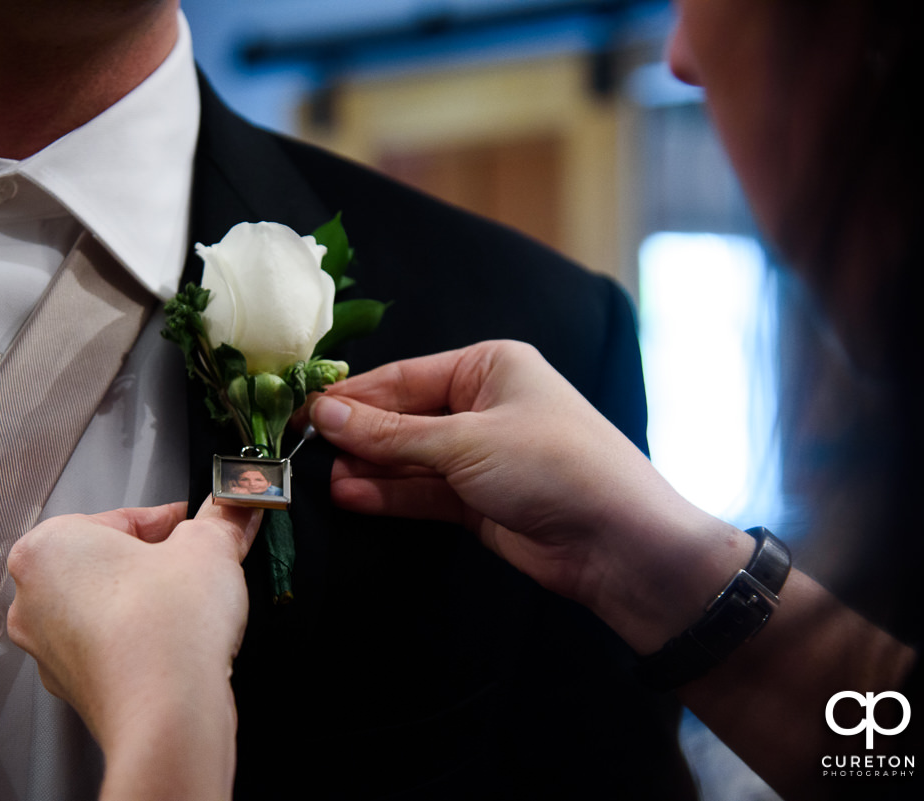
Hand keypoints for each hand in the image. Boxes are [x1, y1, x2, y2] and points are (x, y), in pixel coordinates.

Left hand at [7, 498, 261, 800]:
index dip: (172, 520)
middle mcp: (33, 600)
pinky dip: (140, 641)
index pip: (121, 517)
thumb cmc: (166, 630)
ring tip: (190, 605)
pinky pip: (110, 649)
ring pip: (106, 608)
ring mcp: (49, 650)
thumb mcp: (209, 547)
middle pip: (108, 562)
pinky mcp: (74, 689)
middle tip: (197, 563)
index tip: (200, 525)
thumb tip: (235, 504)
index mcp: (48, 548)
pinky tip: (176, 643)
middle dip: (155, 561)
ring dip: (147, 602)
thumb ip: (222, 518)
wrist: (168, 717)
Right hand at [308, 340, 745, 649]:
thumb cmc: (553, 465)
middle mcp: (484, 404)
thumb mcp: (465, 441)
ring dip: (370, 468)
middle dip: (360, 436)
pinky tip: (352, 496)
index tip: (306, 411)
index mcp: (490, 366)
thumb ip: (390, 433)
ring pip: (411, 458)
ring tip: (323, 478)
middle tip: (306, 449)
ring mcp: (481, 455)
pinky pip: (424, 492)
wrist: (618, 542)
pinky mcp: (479, 501)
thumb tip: (326, 412)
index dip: (354, 396)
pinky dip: (391, 495)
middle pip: (404, 417)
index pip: (405, 377)